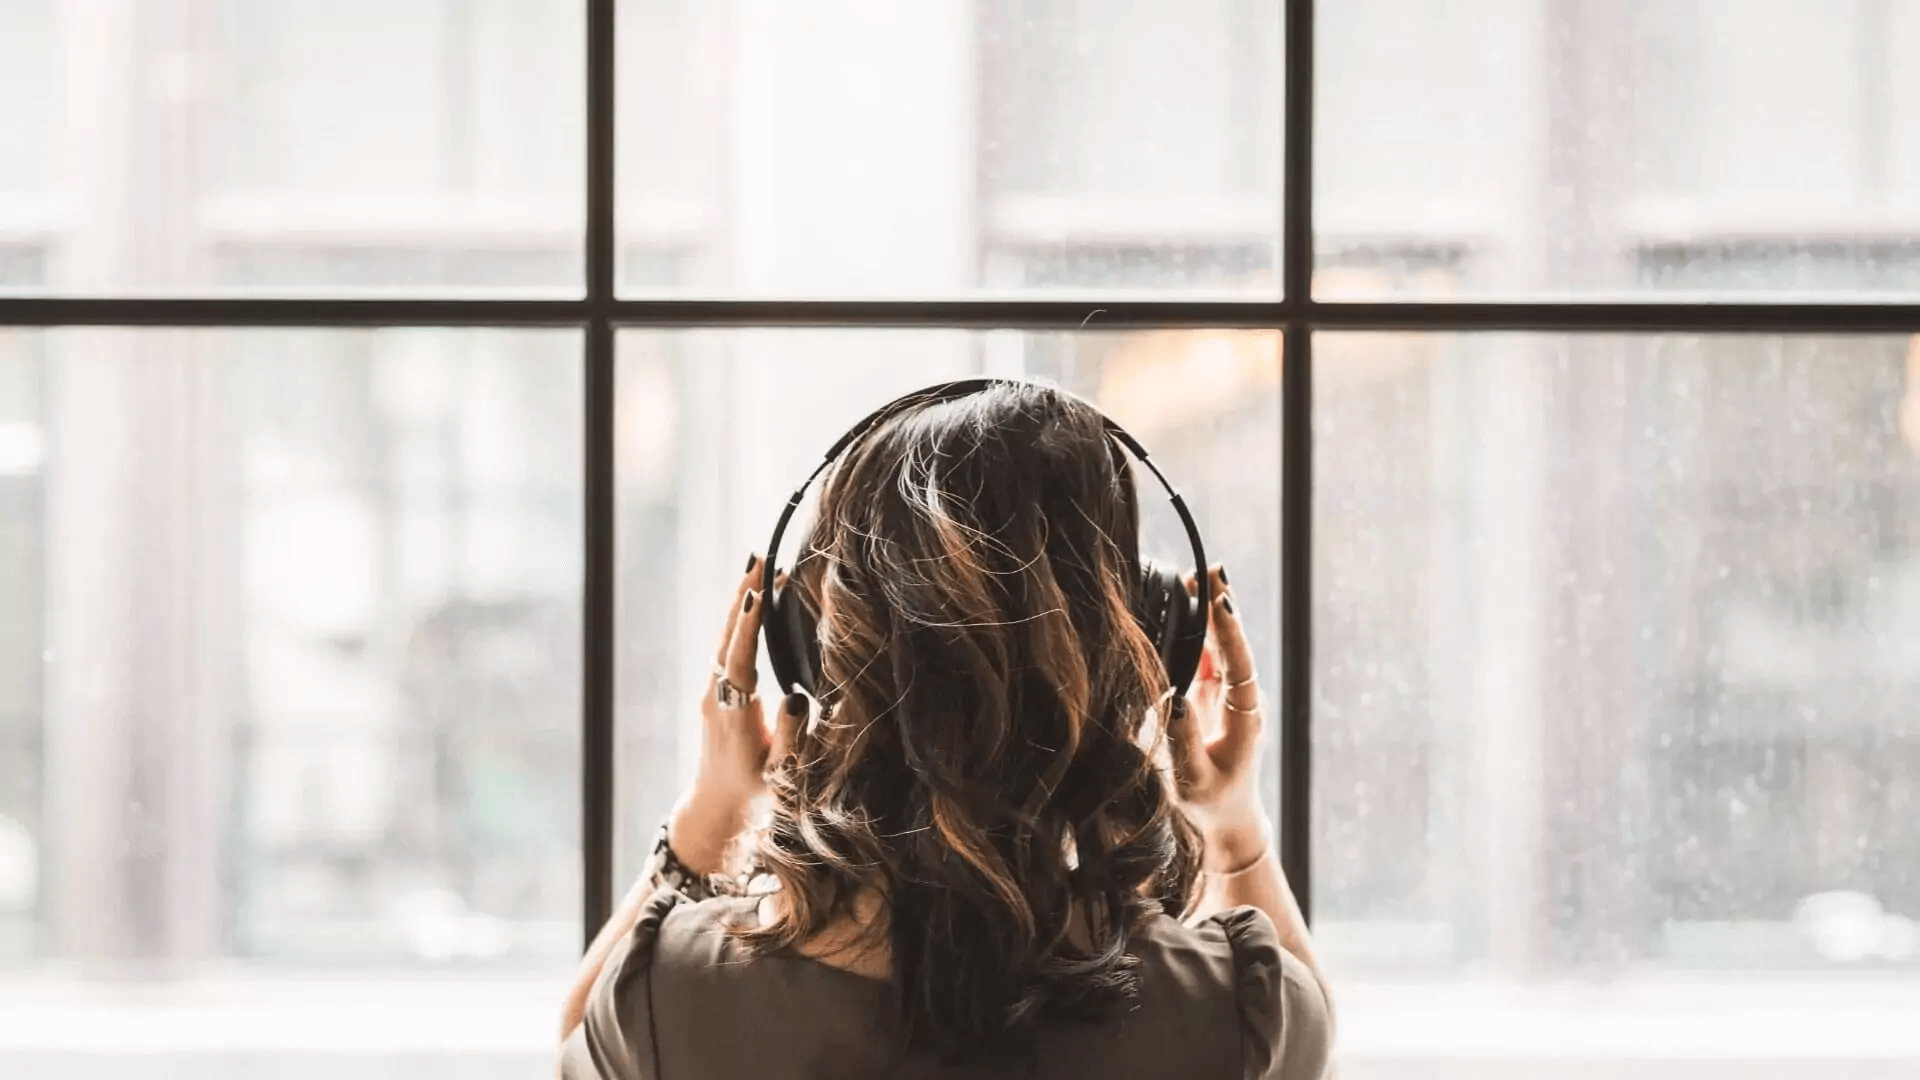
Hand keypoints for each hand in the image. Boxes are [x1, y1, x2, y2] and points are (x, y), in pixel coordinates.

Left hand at [668, 556, 807, 874]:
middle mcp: (716, 697)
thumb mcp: (781, 773)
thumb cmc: (755, 792)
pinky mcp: (715, 691)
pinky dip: (739, 619)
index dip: (748, 625)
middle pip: (727, 637)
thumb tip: (795, 698)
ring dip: (740, 601)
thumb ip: (791, 738)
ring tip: (756, 565)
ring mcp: (712, 692)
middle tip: (758, 557)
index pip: (740, 659)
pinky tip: (751, 600)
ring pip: (724, 638)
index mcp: (733, 714)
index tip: (758, 590)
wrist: (716, 805)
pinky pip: (726, 647)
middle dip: (743, 595)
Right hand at [1168, 565, 1271, 872]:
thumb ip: (1183, 739)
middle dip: (1220, 606)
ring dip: (1209, 611)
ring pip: (1220, 645)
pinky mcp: (1214, 694)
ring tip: (1197, 575)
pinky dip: (1197, 629)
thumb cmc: (1211, 803)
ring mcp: (1230, 694)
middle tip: (1210, 568)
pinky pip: (1207, 655)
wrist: (1228, 819)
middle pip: (1232, 644)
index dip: (1230, 631)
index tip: (1221, 601)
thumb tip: (1170, 697)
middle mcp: (1243, 698)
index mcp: (1245, 715)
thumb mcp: (1194, 778)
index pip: (1238, 664)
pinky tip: (1185, 603)